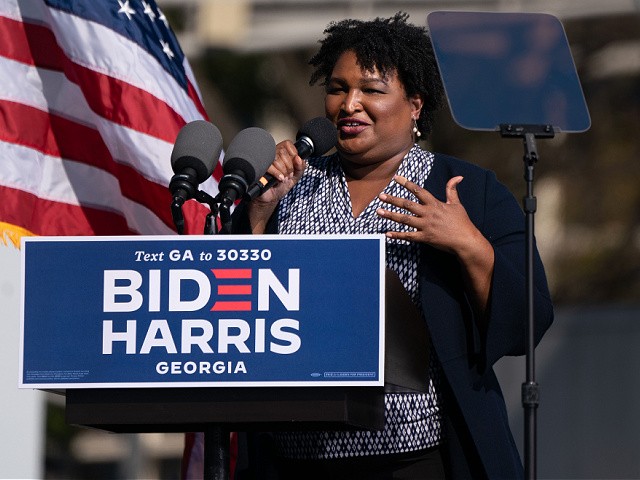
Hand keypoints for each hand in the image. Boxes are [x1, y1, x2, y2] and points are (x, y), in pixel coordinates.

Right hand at [252, 140, 305, 205]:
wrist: (271, 198)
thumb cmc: (281, 186)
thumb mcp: (295, 177)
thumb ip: (301, 167)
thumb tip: (299, 158)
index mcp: (280, 154)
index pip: (287, 144)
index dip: (293, 154)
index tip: (293, 165)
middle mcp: (272, 155)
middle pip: (282, 151)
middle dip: (289, 166)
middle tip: (288, 174)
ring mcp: (264, 161)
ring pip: (276, 158)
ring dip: (283, 171)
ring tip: (283, 178)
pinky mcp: (259, 168)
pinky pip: (269, 166)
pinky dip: (277, 174)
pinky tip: (279, 179)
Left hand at [377, 175, 494, 312]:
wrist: (466, 240)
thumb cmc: (461, 222)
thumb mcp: (456, 204)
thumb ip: (452, 190)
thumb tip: (457, 177)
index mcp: (435, 204)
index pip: (418, 191)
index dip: (407, 183)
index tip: (396, 178)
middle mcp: (428, 214)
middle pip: (407, 204)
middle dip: (393, 199)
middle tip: (380, 196)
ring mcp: (425, 226)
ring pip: (405, 219)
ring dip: (391, 215)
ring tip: (379, 211)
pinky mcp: (425, 238)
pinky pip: (409, 236)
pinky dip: (398, 235)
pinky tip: (387, 233)